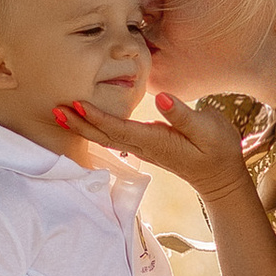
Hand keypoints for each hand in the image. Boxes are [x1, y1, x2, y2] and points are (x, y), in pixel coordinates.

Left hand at [54, 86, 250, 201]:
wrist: (221, 177)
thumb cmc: (218, 149)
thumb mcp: (207, 128)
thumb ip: (183, 114)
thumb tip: (160, 98)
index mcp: (155, 140)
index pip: (118, 128)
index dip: (96, 117)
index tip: (76, 105)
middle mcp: (144, 146)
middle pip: (104, 135)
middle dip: (79, 124)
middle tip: (54, 109)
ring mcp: (143, 148)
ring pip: (107, 138)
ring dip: (83, 127)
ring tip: (62, 115)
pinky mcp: (146, 146)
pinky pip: (115, 138)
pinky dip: (97, 129)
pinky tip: (87, 123)